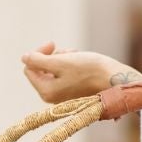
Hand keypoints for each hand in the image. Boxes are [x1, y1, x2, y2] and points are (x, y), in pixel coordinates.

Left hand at [21, 40, 141, 103]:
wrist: (116, 79)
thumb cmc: (90, 70)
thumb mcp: (61, 61)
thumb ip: (38, 60)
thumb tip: (24, 58)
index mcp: (46, 92)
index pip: (29, 67)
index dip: (38, 53)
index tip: (53, 44)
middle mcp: (53, 97)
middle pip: (41, 68)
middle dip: (53, 56)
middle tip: (69, 51)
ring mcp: (64, 95)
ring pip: (54, 69)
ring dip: (63, 58)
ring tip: (78, 56)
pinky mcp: (75, 91)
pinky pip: (65, 73)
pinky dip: (71, 64)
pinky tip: (82, 60)